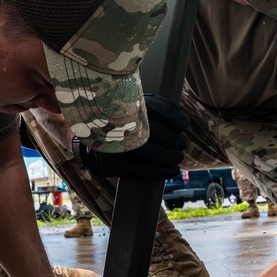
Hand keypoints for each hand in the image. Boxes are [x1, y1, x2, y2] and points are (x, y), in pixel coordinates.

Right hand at [72, 94, 188, 181]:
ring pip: (148, 152)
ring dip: (170, 157)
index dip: (173, 116)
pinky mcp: (111, 162)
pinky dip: (160, 172)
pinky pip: (139, 171)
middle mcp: (117, 121)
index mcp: (125, 103)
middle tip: (181, 144)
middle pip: (155, 132)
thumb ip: (156, 108)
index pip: (155, 107)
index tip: (183, 124)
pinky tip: (172, 171)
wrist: (93, 140)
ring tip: (178, 158)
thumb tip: (183, 122)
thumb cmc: (124, 122)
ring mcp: (113, 143)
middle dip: (174, 141)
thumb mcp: (135, 106)